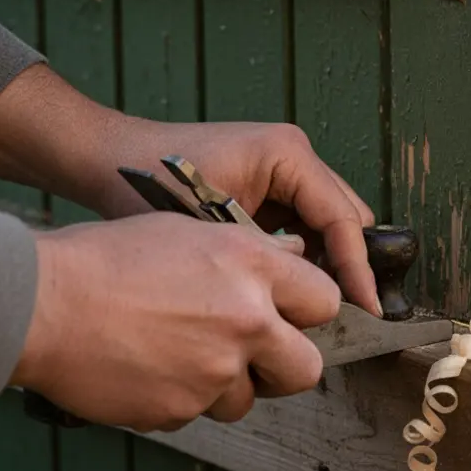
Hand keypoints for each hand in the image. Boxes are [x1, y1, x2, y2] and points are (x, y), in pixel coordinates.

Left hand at [0, 64, 381, 315]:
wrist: (105, 161)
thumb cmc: (146, 186)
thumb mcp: (210, 229)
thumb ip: (265, 258)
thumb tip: (307, 301)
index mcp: (287, 154)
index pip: (341, 218)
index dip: (356, 267)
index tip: (366, 309)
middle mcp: (294, 155)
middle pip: (345, 217)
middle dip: (347, 264)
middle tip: (342, 316)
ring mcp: (282, 168)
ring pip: (327, 223)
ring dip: (325, 262)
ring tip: (313, 308)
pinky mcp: (268, 184)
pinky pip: (301, 224)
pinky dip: (300, 255)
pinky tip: (285, 290)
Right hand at [11, 213, 340, 430]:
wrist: (42, 303)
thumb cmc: (107, 259)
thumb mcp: (191, 230)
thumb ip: (253, 250)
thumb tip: (295, 255)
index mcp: (252, 267)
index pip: (325, 300)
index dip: (309, 310)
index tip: (293, 315)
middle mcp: (245, 321)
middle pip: (308, 368)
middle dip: (287, 365)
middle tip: (258, 354)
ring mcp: (214, 371)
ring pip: (247, 398)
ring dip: (226, 384)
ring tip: (181, 353)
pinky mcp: (180, 409)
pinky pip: (197, 412)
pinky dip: (180, 397)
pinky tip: (150, 366)